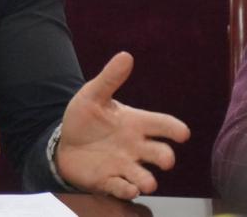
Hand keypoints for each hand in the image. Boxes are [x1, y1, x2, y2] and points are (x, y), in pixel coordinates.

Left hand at [56, 52, 190, 198]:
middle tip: (164, 159)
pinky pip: (123, 189)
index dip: (175, 129)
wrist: (64, 142)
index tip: (182, 133)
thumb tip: (125, 55)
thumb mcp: (93, 95)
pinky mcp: (109, 181)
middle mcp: (136, 147)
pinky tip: (126, 187)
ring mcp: (124, 165)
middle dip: (165, 158)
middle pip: (161, 154)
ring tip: (146, 182)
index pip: (163, 125)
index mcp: (136, 123)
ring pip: (145, 177)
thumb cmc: (86, 118)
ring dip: (147, 180)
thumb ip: (110, 78)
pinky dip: (126, 190)